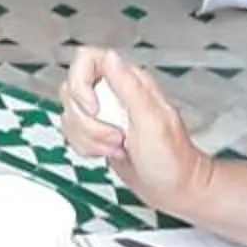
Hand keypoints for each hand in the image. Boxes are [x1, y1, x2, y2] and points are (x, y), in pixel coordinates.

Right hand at [58, 49, 216, 213]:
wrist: (176, 189)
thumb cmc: (172, 159)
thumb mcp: (151, 120)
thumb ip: (129, 87)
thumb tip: (109, 58)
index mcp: (130, 81)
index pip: (88, 61)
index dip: (80, 84)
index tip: (94, 109)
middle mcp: (115, 92)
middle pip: (72, 91)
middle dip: (87, 122)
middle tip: (115, 135)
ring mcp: (105, 112)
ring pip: (70, 114)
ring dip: (88, 138)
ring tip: (117, 146)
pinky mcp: (98, 132)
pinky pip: (73, 133)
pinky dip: (85, 147)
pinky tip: (109, 152)